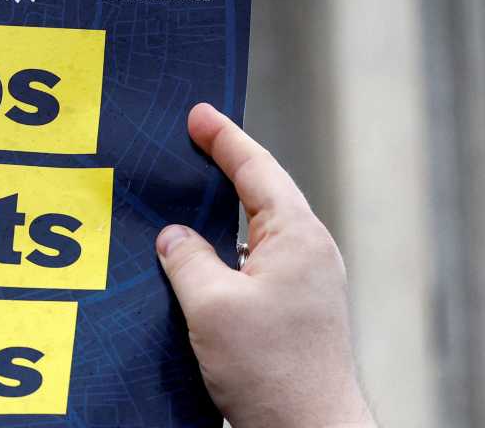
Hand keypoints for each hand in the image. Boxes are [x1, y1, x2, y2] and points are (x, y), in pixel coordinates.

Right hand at [157, 103, 373, 427]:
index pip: (257, 169)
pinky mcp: (296, 313)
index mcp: (298, 237)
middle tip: (190, 141)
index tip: (198, 113)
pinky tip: (196, 262)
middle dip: (224, 167)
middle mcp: (310, 253)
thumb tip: (174, 236)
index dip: (223, 138)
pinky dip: (225, 252)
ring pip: (256, 233)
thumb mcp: (212, 306)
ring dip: (221, 215)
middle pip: (261, 194)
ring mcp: (307, 285)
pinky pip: (255, 264)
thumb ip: (187, 258)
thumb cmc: (271, 372)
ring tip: (184, 198)